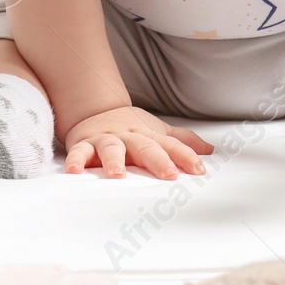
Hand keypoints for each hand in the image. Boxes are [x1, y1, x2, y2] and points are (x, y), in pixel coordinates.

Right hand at [63, 105, 214, 179]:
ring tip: (117, 175)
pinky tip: (74, 171)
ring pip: (111, 149)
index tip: (199, 170)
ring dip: (114, 161)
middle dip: (157, 161)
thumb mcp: (157, 131)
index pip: (171, 145)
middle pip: (145, 147)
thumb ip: (182, 141)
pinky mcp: (84, 144)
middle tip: (169, 174)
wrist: (94, 109)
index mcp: (148, 135)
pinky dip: (76, 160)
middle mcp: (129, 136)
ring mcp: (106, 139)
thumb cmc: (130, 126)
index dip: (186, 156)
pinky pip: (79, 152)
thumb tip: (210, 150)